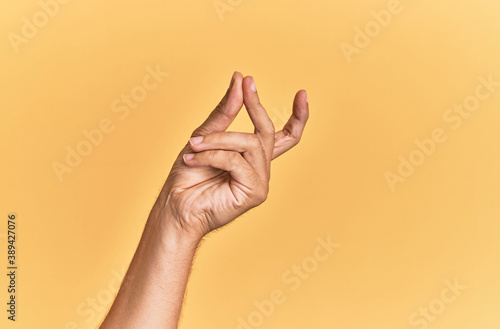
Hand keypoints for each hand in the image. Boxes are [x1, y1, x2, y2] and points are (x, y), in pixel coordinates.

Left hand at [156, 72, 308, 239]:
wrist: (175, 206)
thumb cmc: (188, 174)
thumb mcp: (205, 135)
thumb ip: (225, 111)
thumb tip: (239, 80)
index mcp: (253, 157)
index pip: (285, 137)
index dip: (298, 117)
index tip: (303, 93)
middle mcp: (260, 168)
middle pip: (268, 132)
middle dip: (257, 106)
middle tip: (248, 83)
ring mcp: (260, 181)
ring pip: (248, 143)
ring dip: (218, 140)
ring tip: (193, 145)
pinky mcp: (255, 192)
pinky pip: (236, 160)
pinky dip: (212, 156)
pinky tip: (194, 160)